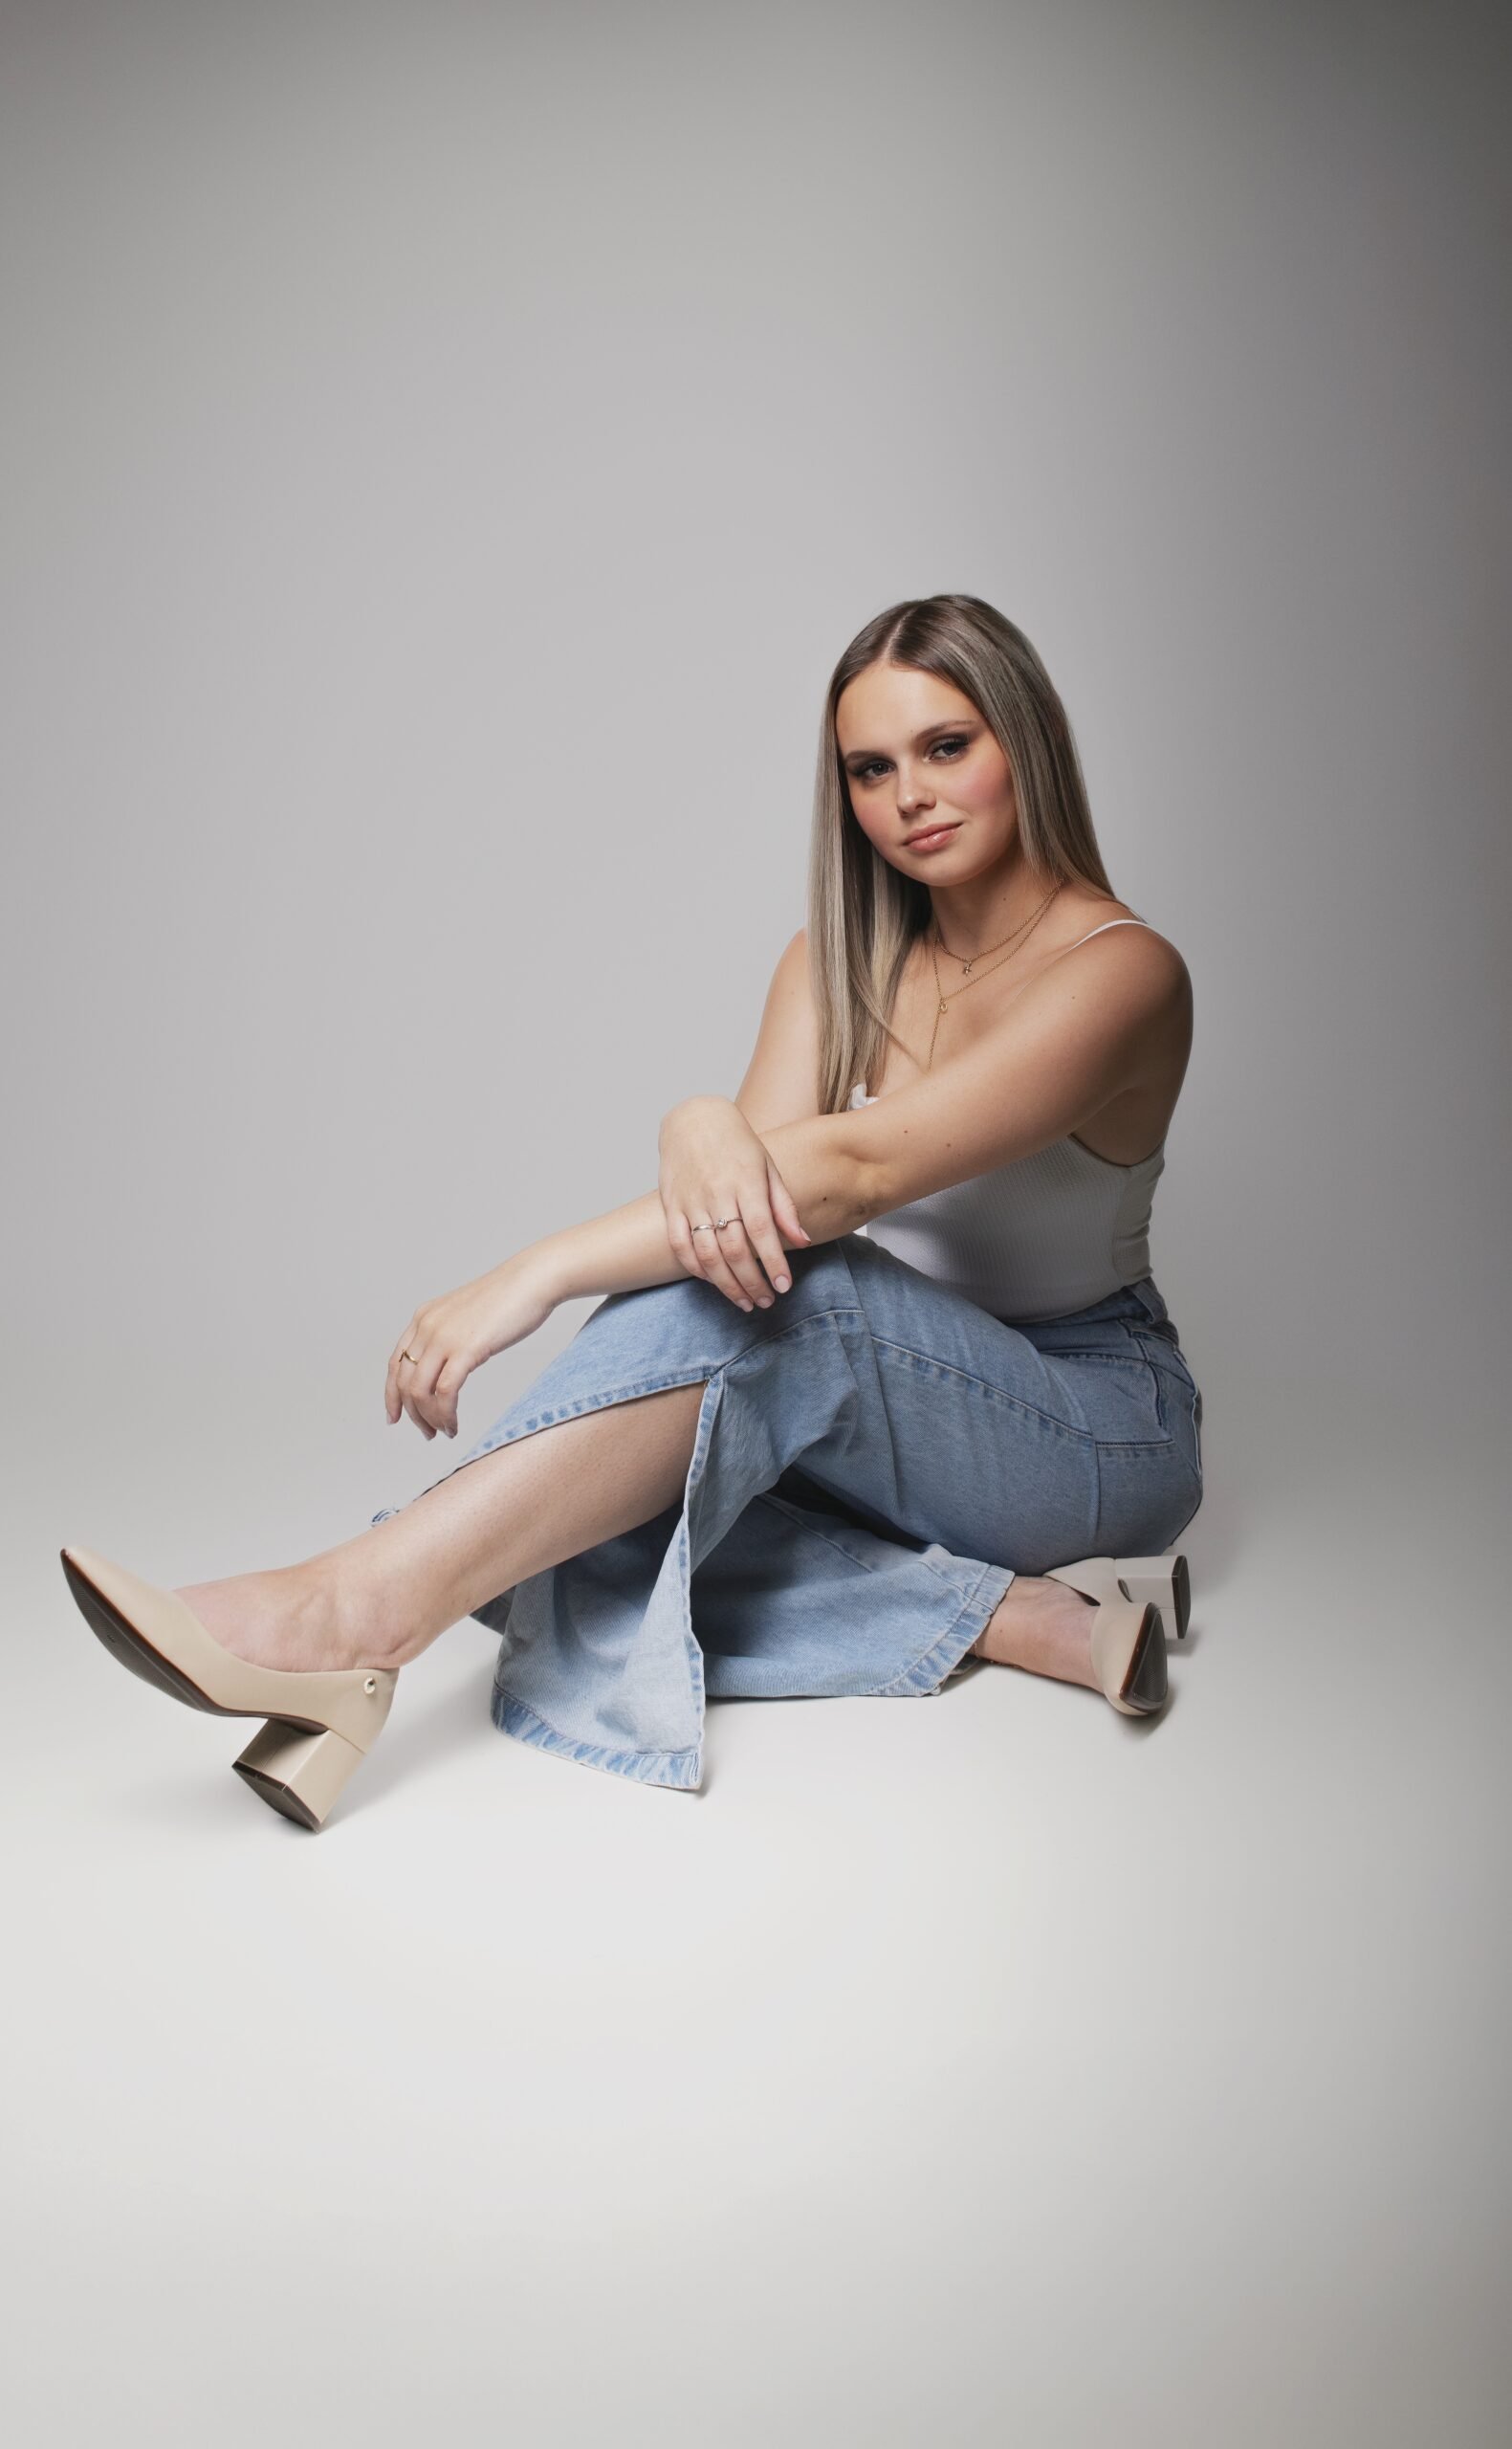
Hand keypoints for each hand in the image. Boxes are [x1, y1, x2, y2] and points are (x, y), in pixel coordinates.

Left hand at [385, 1248, 557, 1439]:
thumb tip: (449, 1364)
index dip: (391, 1395)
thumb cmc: (508, 1298)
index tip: (396, 1416)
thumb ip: (451, 1335)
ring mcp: (444, 1338)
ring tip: (444, 1431)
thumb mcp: (465, 1316)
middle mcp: (427, 1328)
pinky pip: (445, 1393)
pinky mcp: (465, 1350)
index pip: (395, 1364)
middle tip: (428, 1433)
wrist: (532, 1280)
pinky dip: (445, 1415)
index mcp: (423, 1318)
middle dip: (413, 1414)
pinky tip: (454, 1425)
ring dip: (429, 1419)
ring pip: (420, 1392)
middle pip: (404, 1383)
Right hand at [658, 1097, 812, 1308]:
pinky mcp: (671, 1205)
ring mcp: (691, 1200)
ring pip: (707, 1254)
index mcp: (746, 1182)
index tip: (784, 1286)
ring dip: (727, 1284)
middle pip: (734, 1249)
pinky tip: (714, 1281)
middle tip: (766, 1301)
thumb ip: (784, 1206)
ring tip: (745, 1301)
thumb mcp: (768, 1168)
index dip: (773, 1262)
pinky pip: (680, 1245)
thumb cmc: (737, 1144)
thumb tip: (802, 1241)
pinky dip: (696, 1268)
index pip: (761, 1231)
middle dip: (753, 1282)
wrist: (694, 1119)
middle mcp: (717, 1193)